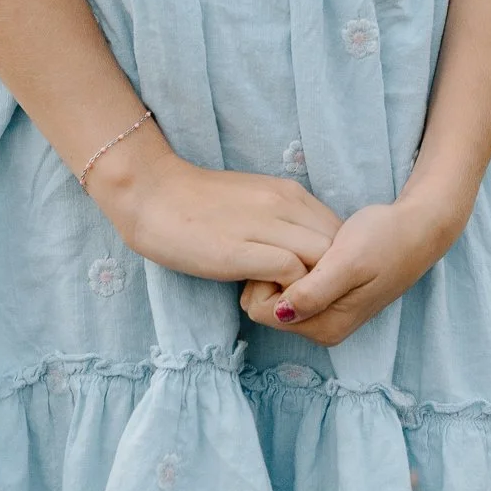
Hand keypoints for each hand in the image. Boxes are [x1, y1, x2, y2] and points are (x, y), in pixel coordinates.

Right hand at [95, 139, 340, 287]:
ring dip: (308, 288)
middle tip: (297, 296)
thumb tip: (303, 251)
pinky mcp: (240, 251)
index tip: (307, 279)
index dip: (331, 262)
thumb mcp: (253, 200)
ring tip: (278, 298)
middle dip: (327, 278)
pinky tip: (258, 297)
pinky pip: (291, 273)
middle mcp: (284, 204)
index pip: (338, 231)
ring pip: (322, 261)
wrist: (152, 193)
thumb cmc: (198, 202)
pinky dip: (286, 293)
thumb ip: (282, 219)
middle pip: (338, 248)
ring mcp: (264, 225)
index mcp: (288, 192)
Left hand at [239, 192, 456, 347]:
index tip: (290, 251)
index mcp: (325, 327)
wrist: (417, 229)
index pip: (263, 311)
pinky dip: (297, 268)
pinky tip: (317, 251)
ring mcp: (326, 316)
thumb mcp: (348, 262)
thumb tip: (281, 313)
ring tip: (314, 248)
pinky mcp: (330, 300)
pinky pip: (294, 287)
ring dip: (287, 269)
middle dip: (276, 275)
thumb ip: (314, 292)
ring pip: (279, 295)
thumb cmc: (384, 239)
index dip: (268, 276)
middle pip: (267, 306)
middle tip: (304, 247)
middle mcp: (323, 329)